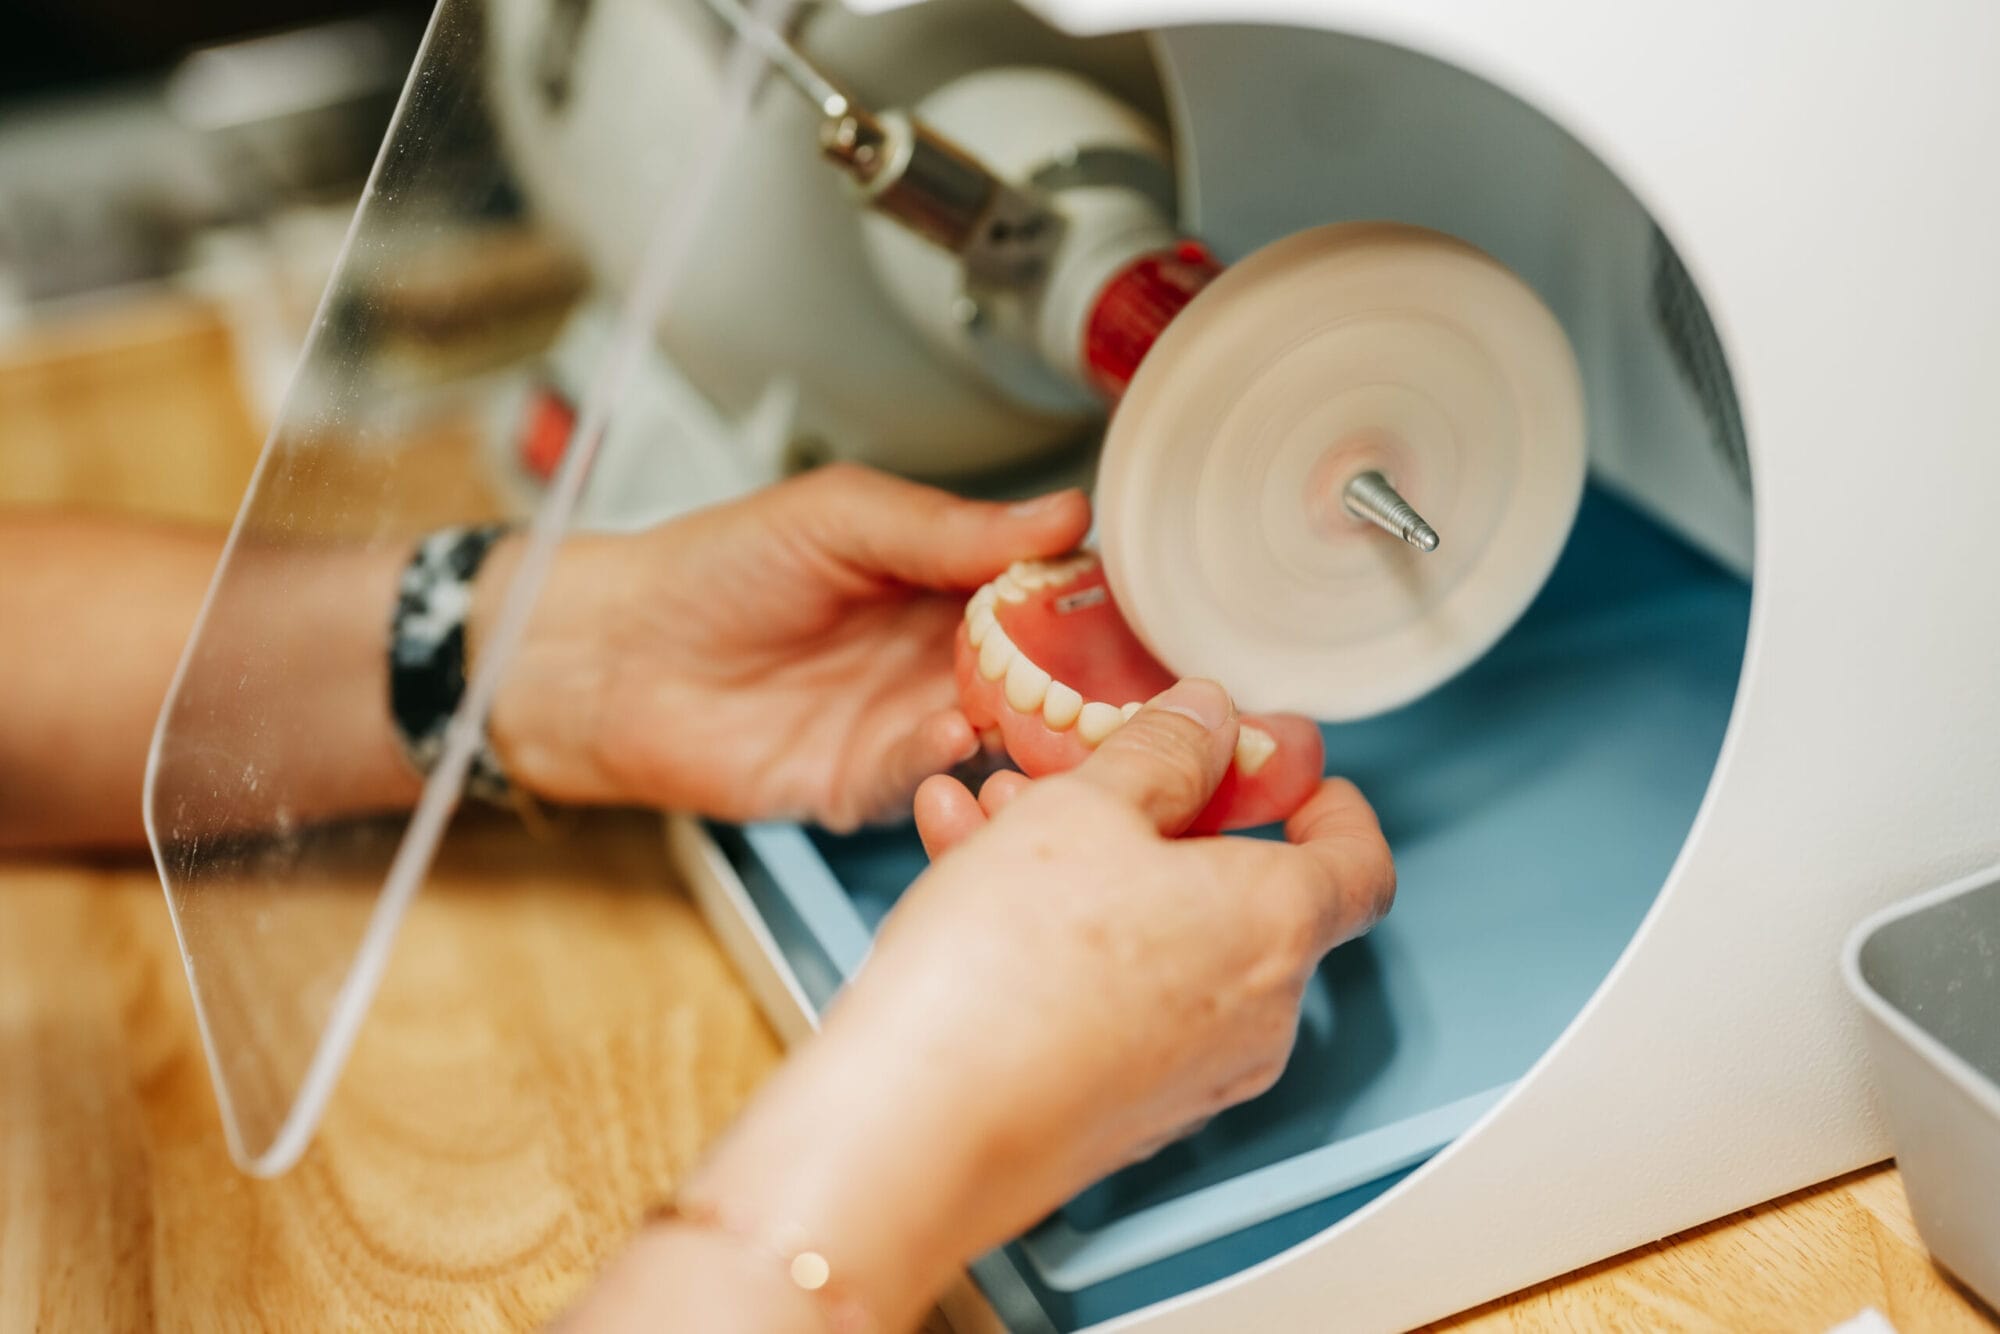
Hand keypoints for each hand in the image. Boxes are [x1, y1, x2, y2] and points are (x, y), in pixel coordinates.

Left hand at [485, 464, 1089, 828]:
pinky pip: (923, 781)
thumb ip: (949, 527)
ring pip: (997, 740)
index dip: (1090, 602)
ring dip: (1025, 733)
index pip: (1046, 594)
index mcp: (945, 583)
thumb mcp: (840, 517)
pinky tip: (949, 731)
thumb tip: (1064, 515)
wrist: (615, 654)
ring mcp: (905, 726)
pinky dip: (943, 760)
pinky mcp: (865, 787)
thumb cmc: (715, 568)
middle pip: (1040, 678)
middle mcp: (939, 659)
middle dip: (1080, 683)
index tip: (1135, 607)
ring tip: (1043, 714)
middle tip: (1119, 681)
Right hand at [558, 679, 1393, 1332]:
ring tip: (996, 809)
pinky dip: (1057, 929)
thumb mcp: (1085, 808)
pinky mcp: (1117, 1109)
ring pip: (1154, 933)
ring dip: (1086, 858)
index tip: (1284, 766)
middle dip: (1154, 811)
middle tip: (1090, 767)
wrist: (914, 1133)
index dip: (1327, 801)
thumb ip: (1163, 748)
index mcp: (1276, 926)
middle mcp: (1254, 1014)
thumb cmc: (1005, 974)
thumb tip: (1211, 719)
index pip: (1360, 861)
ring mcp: (1187, 1073)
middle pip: (1235, 887)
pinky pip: (1109, 992)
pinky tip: (969, 869)